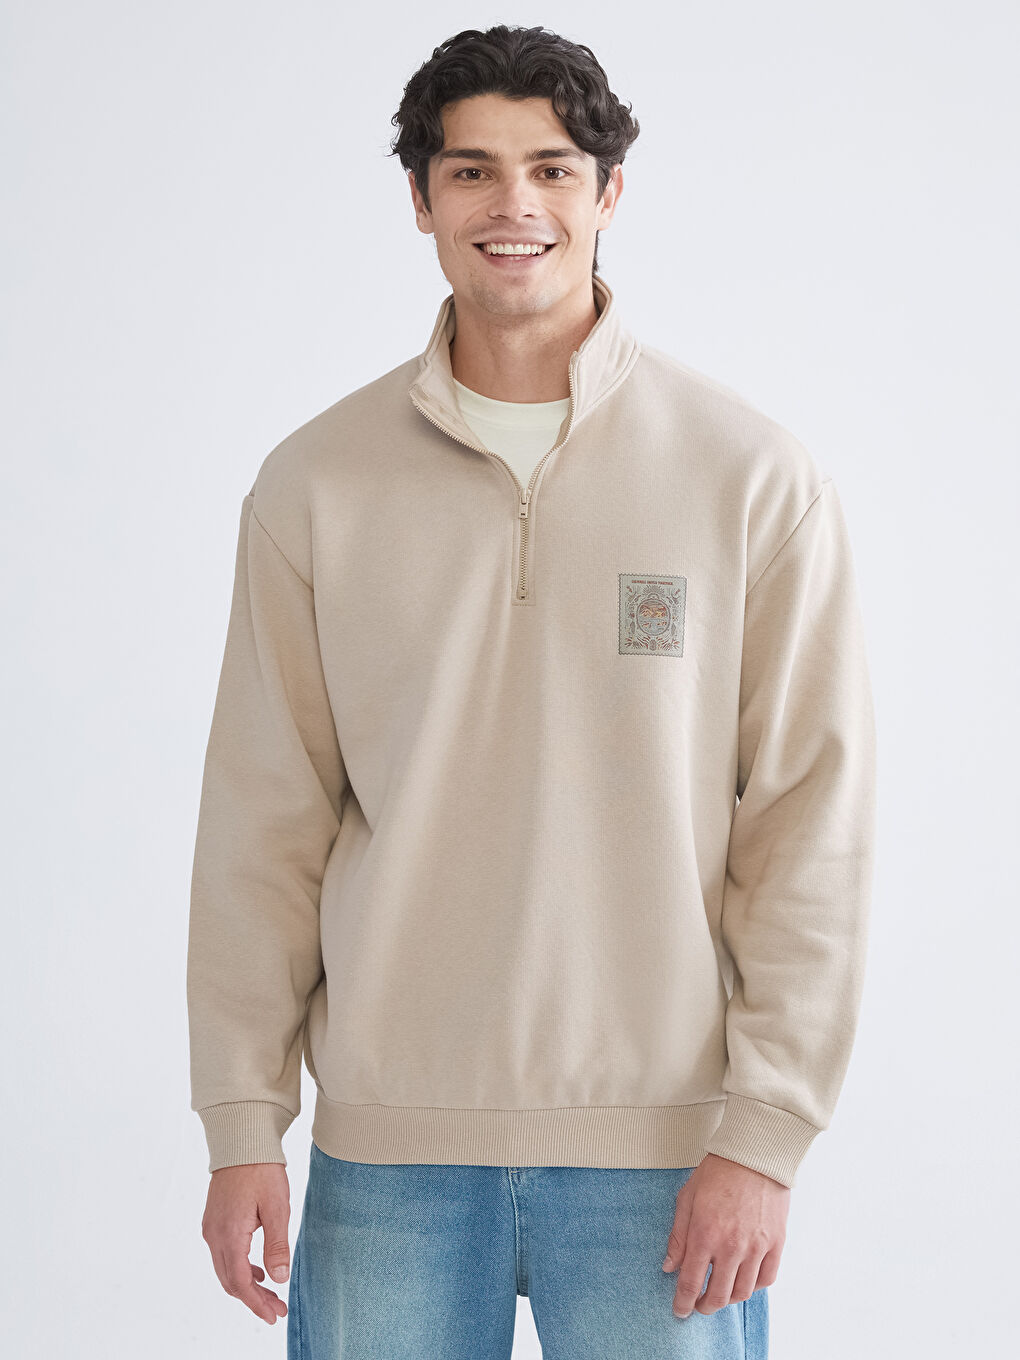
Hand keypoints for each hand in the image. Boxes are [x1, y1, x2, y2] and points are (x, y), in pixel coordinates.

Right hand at [201, 1162, 291, 1324]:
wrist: (241, 1140)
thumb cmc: (261, 1169)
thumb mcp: (276, 1207)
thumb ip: (277, 1245)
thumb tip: (279, 1278)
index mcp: (230, 1234)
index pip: (241, 1282)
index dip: (257, 1303)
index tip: (274, 1315)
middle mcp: (214, 1235)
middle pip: (230, 1281)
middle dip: (253, 1299)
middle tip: (277, 1309)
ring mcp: (211, 1228)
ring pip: (225, 1269)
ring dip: (246, 1285)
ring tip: (270, 1293)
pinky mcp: (213, 1220)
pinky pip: (223, 1255)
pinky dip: (239, 1268)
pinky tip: (257, 1269)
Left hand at [661, 1152, 788, 1317]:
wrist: (754, 1154)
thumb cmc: (718, 1172)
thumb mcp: (687, 1198)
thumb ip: (678, 1236)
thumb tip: (669, 1266)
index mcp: (705, 1234)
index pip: (691, 1282)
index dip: (683, 1301)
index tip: (680, 1310)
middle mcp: (731, 1246)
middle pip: (718, 1295)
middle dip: (705, 1306)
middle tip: (699, 1305)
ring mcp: (756, 1246)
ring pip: (743, 1292)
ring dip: (729, 1299)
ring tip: (720, 1294)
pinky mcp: (776, 1243)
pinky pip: (767, 1279)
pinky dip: (754, 1286)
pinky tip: (744, 1280)